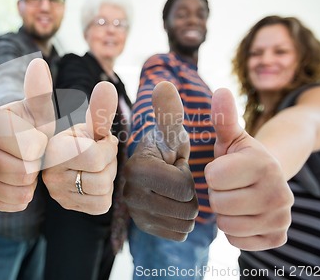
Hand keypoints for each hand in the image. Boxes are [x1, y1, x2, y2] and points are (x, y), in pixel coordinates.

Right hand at [0, 58, 54, 211]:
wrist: (8, 150)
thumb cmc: (24, 128)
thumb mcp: (33, 111)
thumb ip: (37, 92)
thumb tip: (38, 64)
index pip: (31, 148)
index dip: (39, 146)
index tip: (31, 138)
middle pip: (24, 172)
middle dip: (34, 166)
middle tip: (26, 156)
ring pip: (19, 191)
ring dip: (28, 183)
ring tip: (19, 167)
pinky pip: (12, 205)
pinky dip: (19, 197)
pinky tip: (12, 183)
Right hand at [42, 81, 118, 214]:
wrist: (69, 155)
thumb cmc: (80, 137)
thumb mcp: (88, 123)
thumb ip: (98, 109)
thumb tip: (107, 86)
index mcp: (52, 150)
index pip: (92, 156)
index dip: (106, 148)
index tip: (99, 140)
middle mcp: (49, 176)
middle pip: (101, 178)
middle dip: (109, 163)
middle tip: (100, 153)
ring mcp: (57, 195)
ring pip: (103, 193)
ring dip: (108, 177)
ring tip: (97, 165)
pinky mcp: (68, 206)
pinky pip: (101, 206)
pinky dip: (105, 193)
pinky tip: (95, 180)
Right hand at [123, 81, 196, 240]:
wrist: (156, 168)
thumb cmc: (166, 146)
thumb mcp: (171, 130)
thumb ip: (169, 111)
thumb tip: (163, 84)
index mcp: (136, 169)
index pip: (183, 186)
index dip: (188, 175)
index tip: (175, 164)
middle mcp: (129, 194)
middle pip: (185, 207)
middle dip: (190, 193)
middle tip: (176, 179)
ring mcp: (135, 213)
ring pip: (184, 223)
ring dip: (188, 207)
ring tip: (174, 191)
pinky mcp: (142, 227)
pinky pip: (178, 234)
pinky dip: (183, 222)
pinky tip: (173, 205)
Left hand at [206, 88, 292, 250]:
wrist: (266, 180)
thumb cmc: (240, 157)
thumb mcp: (231, 138)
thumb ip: (223, 118)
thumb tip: (221, 91)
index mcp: (263, 163)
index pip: (213, 177)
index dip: (212, 173)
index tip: (224, 168)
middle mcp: (278, 192)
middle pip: (219, 203)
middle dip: (217, 194)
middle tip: (230, 186)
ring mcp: (280, 217)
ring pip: (226, 225)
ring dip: (224, 213)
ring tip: (236, 199)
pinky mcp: (277, 237)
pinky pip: (237, 241)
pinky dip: (234, 231)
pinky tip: (243, 215)